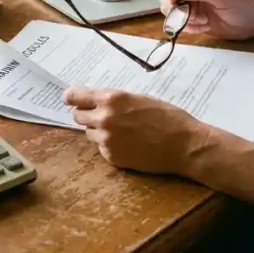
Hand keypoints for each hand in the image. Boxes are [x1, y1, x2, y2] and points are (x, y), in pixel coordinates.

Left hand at [62, 86, 210, 176]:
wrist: (184, 144)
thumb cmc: (167, 117)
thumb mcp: (139, 98)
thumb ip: (114, 100)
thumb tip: (95, 101)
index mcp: (111, 99)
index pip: (74, 96)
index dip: (71, 98)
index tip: (69, 99)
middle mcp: (105, 118)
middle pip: (77, 116)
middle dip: (86, 115)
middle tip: (101, 116)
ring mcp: (107, 140)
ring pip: (89, 133)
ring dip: (99, 131)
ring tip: (122, 131)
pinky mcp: (112, 157)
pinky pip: (102, 148)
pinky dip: (110, 146)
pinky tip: (129, 144)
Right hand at [156, 0, 253, 39]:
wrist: (251, 24)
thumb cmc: (240, 5)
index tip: (172, 0)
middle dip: (171, 6)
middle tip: (184, 14)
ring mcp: (190, 7)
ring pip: (170, 11)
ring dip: (183, 18)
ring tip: (202, 21)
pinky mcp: (193, 21)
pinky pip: (180, 24)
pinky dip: (190, 28)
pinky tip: (205, 27)